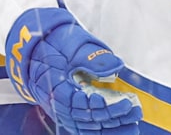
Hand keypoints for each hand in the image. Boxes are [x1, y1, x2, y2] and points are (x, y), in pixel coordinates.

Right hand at [6, 7, 141, 133]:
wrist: (36, 50)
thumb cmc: (53, 44)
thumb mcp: (70, 44)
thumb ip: (91, 56)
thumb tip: (116, 65)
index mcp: (55, 87)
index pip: (79, 103)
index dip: (101, 105)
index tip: (122, 101)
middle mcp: (58, 105)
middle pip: (86, 118)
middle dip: (113, 116)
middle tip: (134, 109)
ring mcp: (63, 111)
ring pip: (87, 127)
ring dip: (111, 128)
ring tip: (133, 125)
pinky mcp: (70, 113)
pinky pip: (86, 128)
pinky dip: (102, 132)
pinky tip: (120, 131)